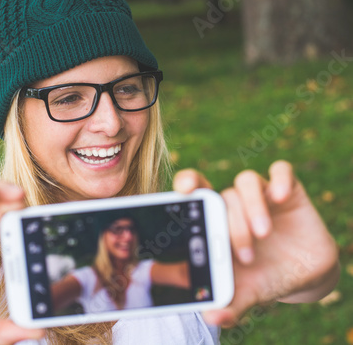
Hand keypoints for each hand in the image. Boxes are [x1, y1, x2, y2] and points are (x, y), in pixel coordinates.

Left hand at [173, 160, 339, 326]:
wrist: (302, 274)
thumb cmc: (263, 277)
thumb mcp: (246, 293)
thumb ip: (229, 304)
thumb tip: (211, 316)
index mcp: (216, 221)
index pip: (196, 192)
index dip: (187, 184)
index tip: (185, 191)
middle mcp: (234, 203)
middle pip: (222, 195)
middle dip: (230, 223)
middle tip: (244, 254)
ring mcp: (261, 194)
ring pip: (246, 182)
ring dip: (252, 207)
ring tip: (263, 234)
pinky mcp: (288, 190)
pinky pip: (281, 170)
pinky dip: (280, 179)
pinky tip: (282, 196)